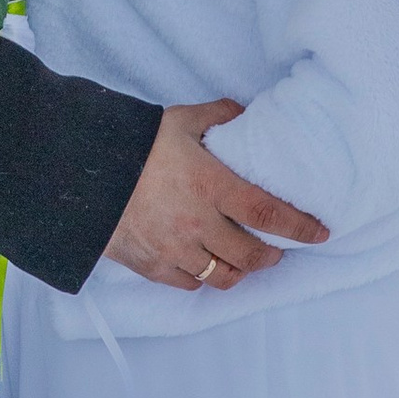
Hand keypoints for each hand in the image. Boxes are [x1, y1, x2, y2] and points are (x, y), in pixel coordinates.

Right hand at [105, 102, 327, 288]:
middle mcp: (198, 224)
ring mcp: (174, 250)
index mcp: (211, 186)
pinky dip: (201, 278)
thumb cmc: (133, 144)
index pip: (268, 213)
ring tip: (243, 262)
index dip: (299, 226)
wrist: (78, 171)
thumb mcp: (180, 120)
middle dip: (270, 256)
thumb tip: (243, 113)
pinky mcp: (150, 265)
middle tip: (277, 249)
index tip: (320, 233)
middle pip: (250, 255)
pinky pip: (188, 284)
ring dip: (239, 271)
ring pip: (222, 277)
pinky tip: (204, 267)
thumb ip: (218, 116)